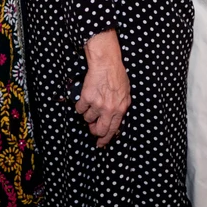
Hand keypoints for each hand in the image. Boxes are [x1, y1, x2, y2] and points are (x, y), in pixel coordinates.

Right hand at [77, 30, 129, 147]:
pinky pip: (80, 109)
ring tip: (91, 102)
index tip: (101, 143)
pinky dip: (81, 105)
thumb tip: (118, 118)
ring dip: (88, 113)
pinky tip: (85, 98)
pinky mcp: (86, 99)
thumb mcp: (126, 92)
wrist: (106, 63)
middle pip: (99, 130)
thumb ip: (122, 106)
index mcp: (120, 109)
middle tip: (92, 128)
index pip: (113, 129)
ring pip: (88, 119)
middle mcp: (109, 109)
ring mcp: (97, 105)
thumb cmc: (117, 75)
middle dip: (95, 131)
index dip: (106, 138)